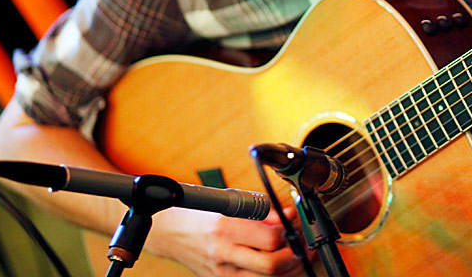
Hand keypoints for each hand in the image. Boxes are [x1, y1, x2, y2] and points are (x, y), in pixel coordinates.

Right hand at [149, 206, 309, 275]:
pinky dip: (270, 276)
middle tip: (303, 246)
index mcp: (225, 228)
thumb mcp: (228, 202)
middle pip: (271, 266)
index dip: (288, 233)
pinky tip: (278, 266)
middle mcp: (224, 253)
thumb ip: (261, 210)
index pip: (269, 239)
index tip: (294, 225)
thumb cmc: (196, 213)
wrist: (167, 232)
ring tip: (296, 256)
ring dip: (287, 269)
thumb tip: (287, 215)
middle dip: (294, 257)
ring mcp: (222, 272)